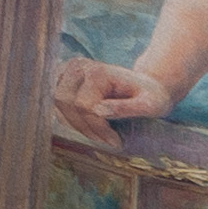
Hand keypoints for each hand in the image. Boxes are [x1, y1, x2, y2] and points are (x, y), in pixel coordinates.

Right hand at [46, 56, 166, 142]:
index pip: (83, 105)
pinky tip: (91, 127)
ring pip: (57, 105)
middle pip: (65, 103)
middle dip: (85, 127)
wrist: (146, 86)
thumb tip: (98, 110)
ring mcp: (67, 71)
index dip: (97, 128)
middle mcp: (78, 67)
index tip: (115, 142)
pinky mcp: (63, 79)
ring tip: (101, 136)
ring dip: (76, 125)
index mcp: (97, 72)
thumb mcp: (150, 105)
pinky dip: (70, 119)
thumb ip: (126, 108)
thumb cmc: (150, 96)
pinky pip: (57, 105)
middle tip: (107, 141)